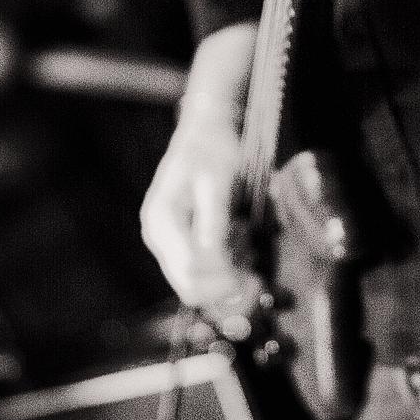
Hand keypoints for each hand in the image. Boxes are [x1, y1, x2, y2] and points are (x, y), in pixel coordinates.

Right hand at [140, 23, 263, 331]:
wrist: (207, 130)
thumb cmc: (214, 149)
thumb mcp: (218, 180)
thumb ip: (214, 220)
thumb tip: (214, 260)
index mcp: (161, 221)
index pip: (188, 269)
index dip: (221, 283)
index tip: (254, 282)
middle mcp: (159, 237)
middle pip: (189, 284)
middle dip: (225, 289)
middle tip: (260, 283)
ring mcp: (169, 242)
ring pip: (196, 282)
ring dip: (227, 282)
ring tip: (254, 264)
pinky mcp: (184, 242)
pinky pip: (204, 270)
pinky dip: (226, 271)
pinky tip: (246, 254)